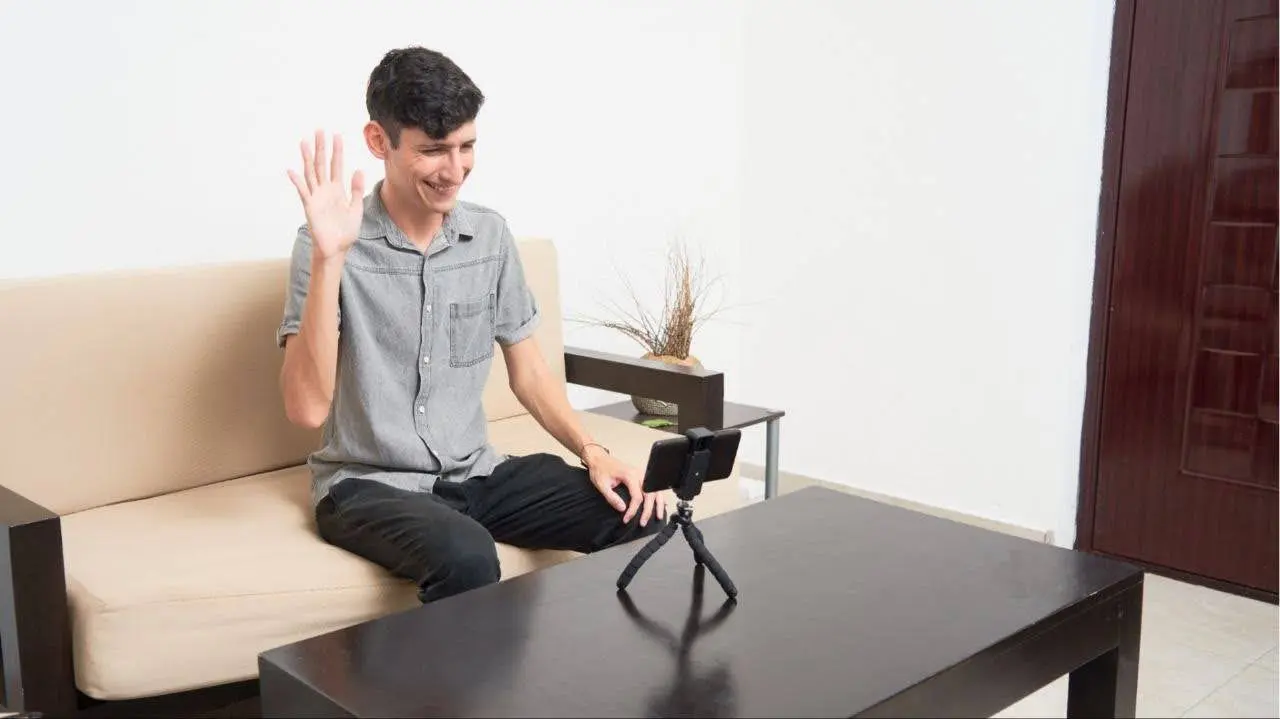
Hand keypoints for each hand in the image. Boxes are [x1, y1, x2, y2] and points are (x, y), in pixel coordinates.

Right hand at [287, 130, 365, 262]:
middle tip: (319, 130)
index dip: (337, 151)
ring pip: (311, 173)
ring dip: (308, 158)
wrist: (338, 249)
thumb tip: (358, 170)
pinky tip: (292, 170)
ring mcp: (316, 197)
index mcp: (337, 190)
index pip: (336, 165)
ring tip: (304, 142)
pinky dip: (297, 182)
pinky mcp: (310, 207)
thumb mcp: (356, 208)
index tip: (336, 135)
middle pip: (322, 164)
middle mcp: (325, 190)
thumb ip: (356, 189)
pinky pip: (303, 192)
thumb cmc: (346, 231)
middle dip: (321, 148)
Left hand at [584, 449, 666, 526]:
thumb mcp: (602, 485)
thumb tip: (622, 508)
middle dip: (648, 510)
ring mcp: (641, 474)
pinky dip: (658, 496)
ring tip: (658, 515)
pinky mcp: (641, 476)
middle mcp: (639, 474)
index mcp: (630, 475)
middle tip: (643, 522)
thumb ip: (612, 497)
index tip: (627, 518)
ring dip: (658, 504)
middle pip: (649, 494)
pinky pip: (653, 487)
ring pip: (655, 490)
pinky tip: (661, 504)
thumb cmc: (601, 469)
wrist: (599, 459)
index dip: (633, 510)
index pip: (637, 497)